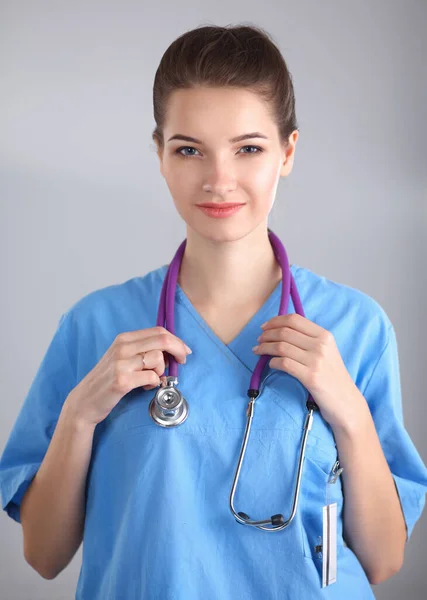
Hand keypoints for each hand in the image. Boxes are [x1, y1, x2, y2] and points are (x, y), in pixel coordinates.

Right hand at [65, 326, 191, 426]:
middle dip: (178, 350)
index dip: (176, 340)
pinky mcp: (122, 381)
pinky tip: (145, 387)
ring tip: (150, 379)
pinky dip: (155, 383)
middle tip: (182, 362)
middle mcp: (122, 347)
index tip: (184, 351)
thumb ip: (142, 350)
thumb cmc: (107, 379)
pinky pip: (152, 378)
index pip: (159, 331)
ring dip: (161, 372)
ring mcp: (121, 363)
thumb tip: (171, 350)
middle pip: (163, 340)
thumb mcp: (122, 357)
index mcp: (124, 338)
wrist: (85, 401)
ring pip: (159, 359)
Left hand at [253, 314, 359, 428]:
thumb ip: (309, 340)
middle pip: (285, 332)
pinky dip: (272, 362)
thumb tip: (281, 330)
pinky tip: (270, 364)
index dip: (275, 321)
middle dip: (267, 334)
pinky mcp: (310, 377)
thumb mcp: (327, 352)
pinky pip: (284, 364)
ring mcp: (316, 361)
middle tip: (259, 340)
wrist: (346, 401)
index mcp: (324, 335)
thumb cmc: (332, 377)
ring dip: (265, 347)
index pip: (295, 320)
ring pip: (281, 347)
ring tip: (257, 351)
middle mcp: (321, 345)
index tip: (264, 327)